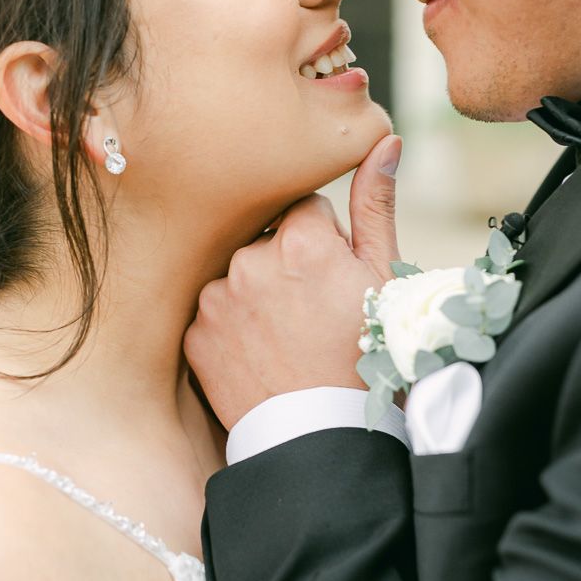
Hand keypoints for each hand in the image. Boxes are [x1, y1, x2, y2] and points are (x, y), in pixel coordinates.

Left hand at [184, 135, 402, 429]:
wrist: (325, 440)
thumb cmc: (368, 357)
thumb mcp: (384, 281)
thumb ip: (377, 203)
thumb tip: (385, 140)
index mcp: (302, 240)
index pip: (306, 208)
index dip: (325, 242)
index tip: (333, 280)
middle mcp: (251, 260)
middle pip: (269, 236)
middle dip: (287, 261)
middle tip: (312, 313)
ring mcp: (217, 299)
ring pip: (238, 271)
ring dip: (257, 290)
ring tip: (286, 336)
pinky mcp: (195, 335)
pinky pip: (213, 310)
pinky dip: (232, 325)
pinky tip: (260, 352)